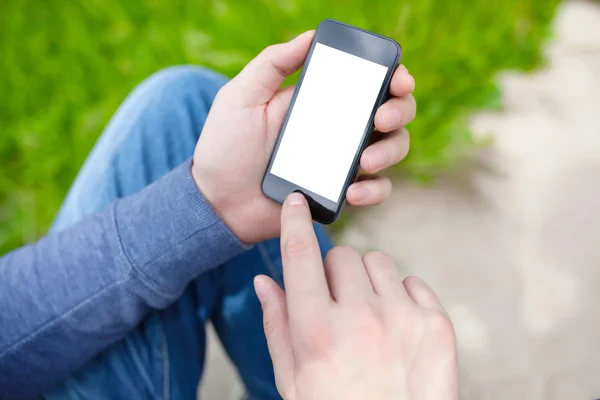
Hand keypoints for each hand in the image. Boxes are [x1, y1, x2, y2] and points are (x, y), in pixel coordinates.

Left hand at [192, 31, 415, 243]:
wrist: (218, 201)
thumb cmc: (226, 146)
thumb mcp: (241, 96)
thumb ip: (272, 63)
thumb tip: (310, 35)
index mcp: (321, 101)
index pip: (368, 83)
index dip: (392, 77)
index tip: (397, 79)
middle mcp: (339, 128)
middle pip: (392, 112)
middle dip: (399, 110)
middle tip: (380, 119)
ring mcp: (343, 161)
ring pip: (393, 149)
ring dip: (390, 151)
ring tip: (364, 161)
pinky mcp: (340, 193)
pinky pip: (376, 190)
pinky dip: (374, 190)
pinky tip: (352, 191)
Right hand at [253, 192, 458, 399]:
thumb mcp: (293, 380)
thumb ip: (276, 325)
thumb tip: (264, 281)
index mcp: (317, 331)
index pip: (300, 258)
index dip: (293, 224)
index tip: (295, 201)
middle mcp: (360, 318)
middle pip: (342, 256)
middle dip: (334, 272)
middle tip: (337, 302)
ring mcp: (402, 318)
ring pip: (377, 262)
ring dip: (367, 280)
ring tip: (367, 314)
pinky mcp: (436, 324)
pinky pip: (412, 282)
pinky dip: (400, 296)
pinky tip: (395, 325)